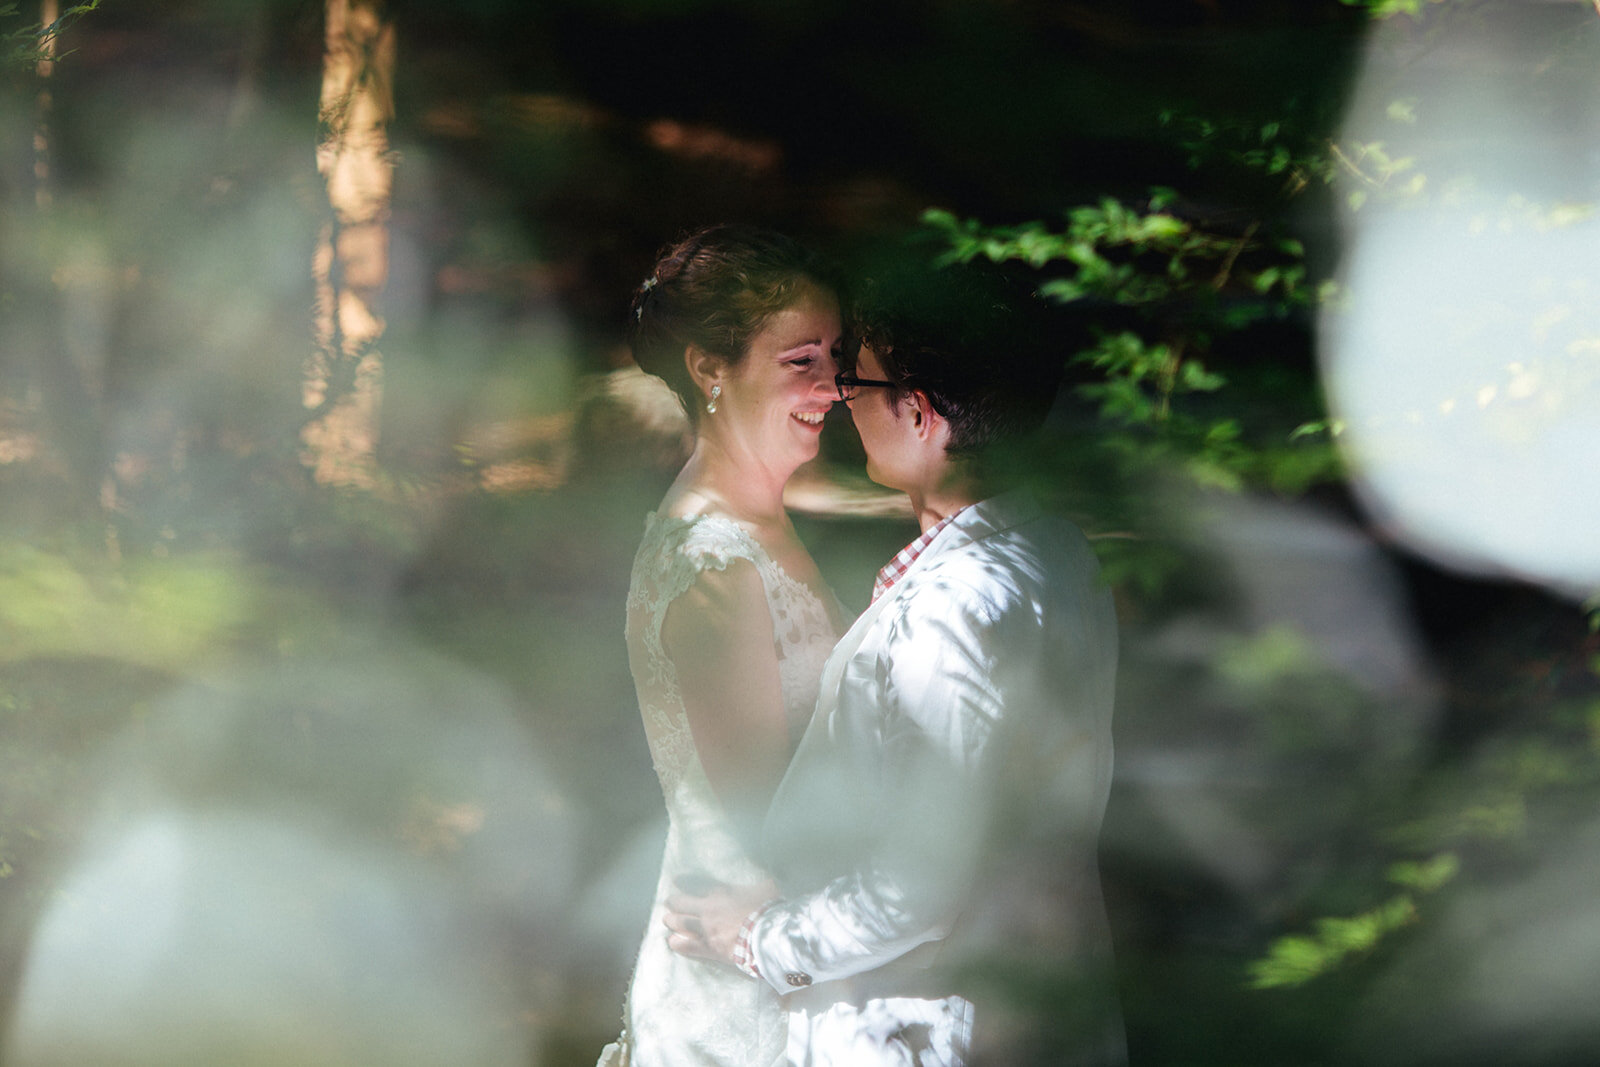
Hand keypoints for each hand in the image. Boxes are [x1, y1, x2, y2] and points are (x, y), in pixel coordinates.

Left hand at [662, 875, 778, 967]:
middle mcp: (708, 909)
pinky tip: (672, 942)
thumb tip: (770, 877)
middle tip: (669, 902)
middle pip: (682, 903)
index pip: (696, 883)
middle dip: (674, 902)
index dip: (684, 881)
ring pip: (681, 923)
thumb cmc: (768, 908)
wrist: (766, 936)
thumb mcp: (767, 887)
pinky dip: (679, 944)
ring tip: (667, 920)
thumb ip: (763, 881)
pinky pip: (689, 946)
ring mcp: (706, 929)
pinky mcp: (709, 948)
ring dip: (673, 921)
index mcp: (721, 891)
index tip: (676, 880)